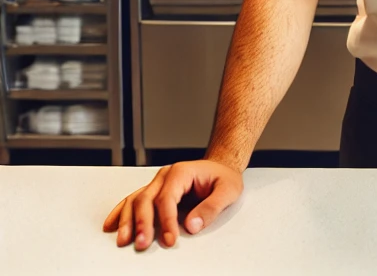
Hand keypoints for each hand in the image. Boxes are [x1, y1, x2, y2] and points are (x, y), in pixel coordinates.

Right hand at [102, 159, 243, 249]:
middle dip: (143, 223)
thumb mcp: (229, 190)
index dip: (166, 220)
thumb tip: (191, 226)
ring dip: (127, 220)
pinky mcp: (154, 191)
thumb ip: (212, 207)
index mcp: (182, 172)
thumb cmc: (224, 177)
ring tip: (124, 240)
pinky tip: (111, 225)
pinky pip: (133, 200)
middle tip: (142, 244)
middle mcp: (166, 175)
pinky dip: (121, 213)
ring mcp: (157, 182)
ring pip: (135, 199)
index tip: (169, 239)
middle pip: (146, 198)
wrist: (221, 167)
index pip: (167, 198)